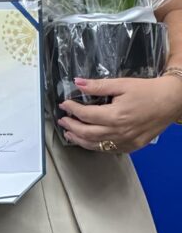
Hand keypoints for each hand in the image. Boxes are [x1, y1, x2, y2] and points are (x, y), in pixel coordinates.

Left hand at [58, 75, 181, 151]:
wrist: (171, 101)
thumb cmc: (147, 91)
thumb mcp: (121, 84)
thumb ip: (98, 86)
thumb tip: (77, 83)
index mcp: (116, 116)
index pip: (86, 115)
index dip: (72, 109)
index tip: (64, 104)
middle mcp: (119, 132)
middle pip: (87, 133)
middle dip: (71, 127)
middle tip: (62, 121)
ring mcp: (126, 141)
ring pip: (96, 145)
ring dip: (79, 140)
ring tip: (69, 134)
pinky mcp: (132, 146)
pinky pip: (109, 149)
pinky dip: (95, 146)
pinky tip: (89, 140)